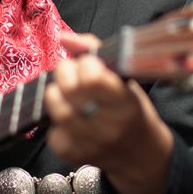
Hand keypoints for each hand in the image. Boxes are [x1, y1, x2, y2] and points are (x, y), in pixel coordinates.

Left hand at [45, 32, 173, 193]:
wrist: (141, 154)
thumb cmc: (132, 110)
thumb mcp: (124, 79)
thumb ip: (94, 53)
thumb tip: (64, 38)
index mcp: (125, 102)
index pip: (92, 78)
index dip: (85, 64)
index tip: (89, 64)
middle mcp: (109, 126)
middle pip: (69, 90)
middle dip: (65, 73)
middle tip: (73, 74)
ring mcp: (90, 143)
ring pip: (56, 109)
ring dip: (56, 94)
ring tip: (68, 94)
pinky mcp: (74, 155)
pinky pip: (51, 131)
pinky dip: (55, 121)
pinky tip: (70, 118)